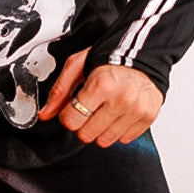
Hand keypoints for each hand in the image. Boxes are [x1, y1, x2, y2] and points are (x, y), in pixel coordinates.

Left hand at [39, 50, 163, 144]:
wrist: (142, 52)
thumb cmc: (109, 57)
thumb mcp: (78, 65)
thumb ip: (59, 91)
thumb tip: (46, 114)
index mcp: (102, 85)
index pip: (72, 120)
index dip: (68, 115)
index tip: (74, 107)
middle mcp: (121, 99)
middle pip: (87, 134)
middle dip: (84, 123)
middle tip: (91, 107)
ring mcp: (136, 110)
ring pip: (105, 140)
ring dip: (101, 128)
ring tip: (106, 109)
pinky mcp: (148, 117)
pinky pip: (125, 139)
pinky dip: (119, 129)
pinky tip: (119, 112)